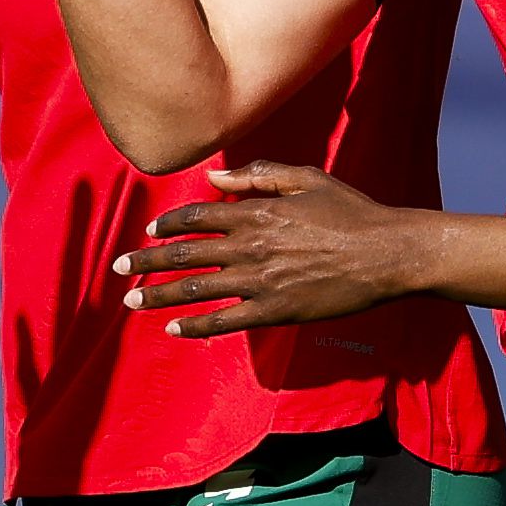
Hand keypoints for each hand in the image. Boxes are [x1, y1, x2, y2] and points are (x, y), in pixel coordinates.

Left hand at [113, 161, 426, 336]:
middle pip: (185, 254)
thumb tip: (214, 179)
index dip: (168, 225)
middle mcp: (251, 246)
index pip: (197, 217)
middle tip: (118, 268)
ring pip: (197, 289)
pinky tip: (175, 329)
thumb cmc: (352, 212)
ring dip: (159, 295)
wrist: (387, 254)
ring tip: (133, 301)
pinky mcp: (276, 311)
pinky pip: (226, 321)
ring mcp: (261, 281)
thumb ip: (258, 176)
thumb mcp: (306, 179)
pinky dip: (196, 326)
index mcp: (257, 212)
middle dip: (146, 261)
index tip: (149, 234)